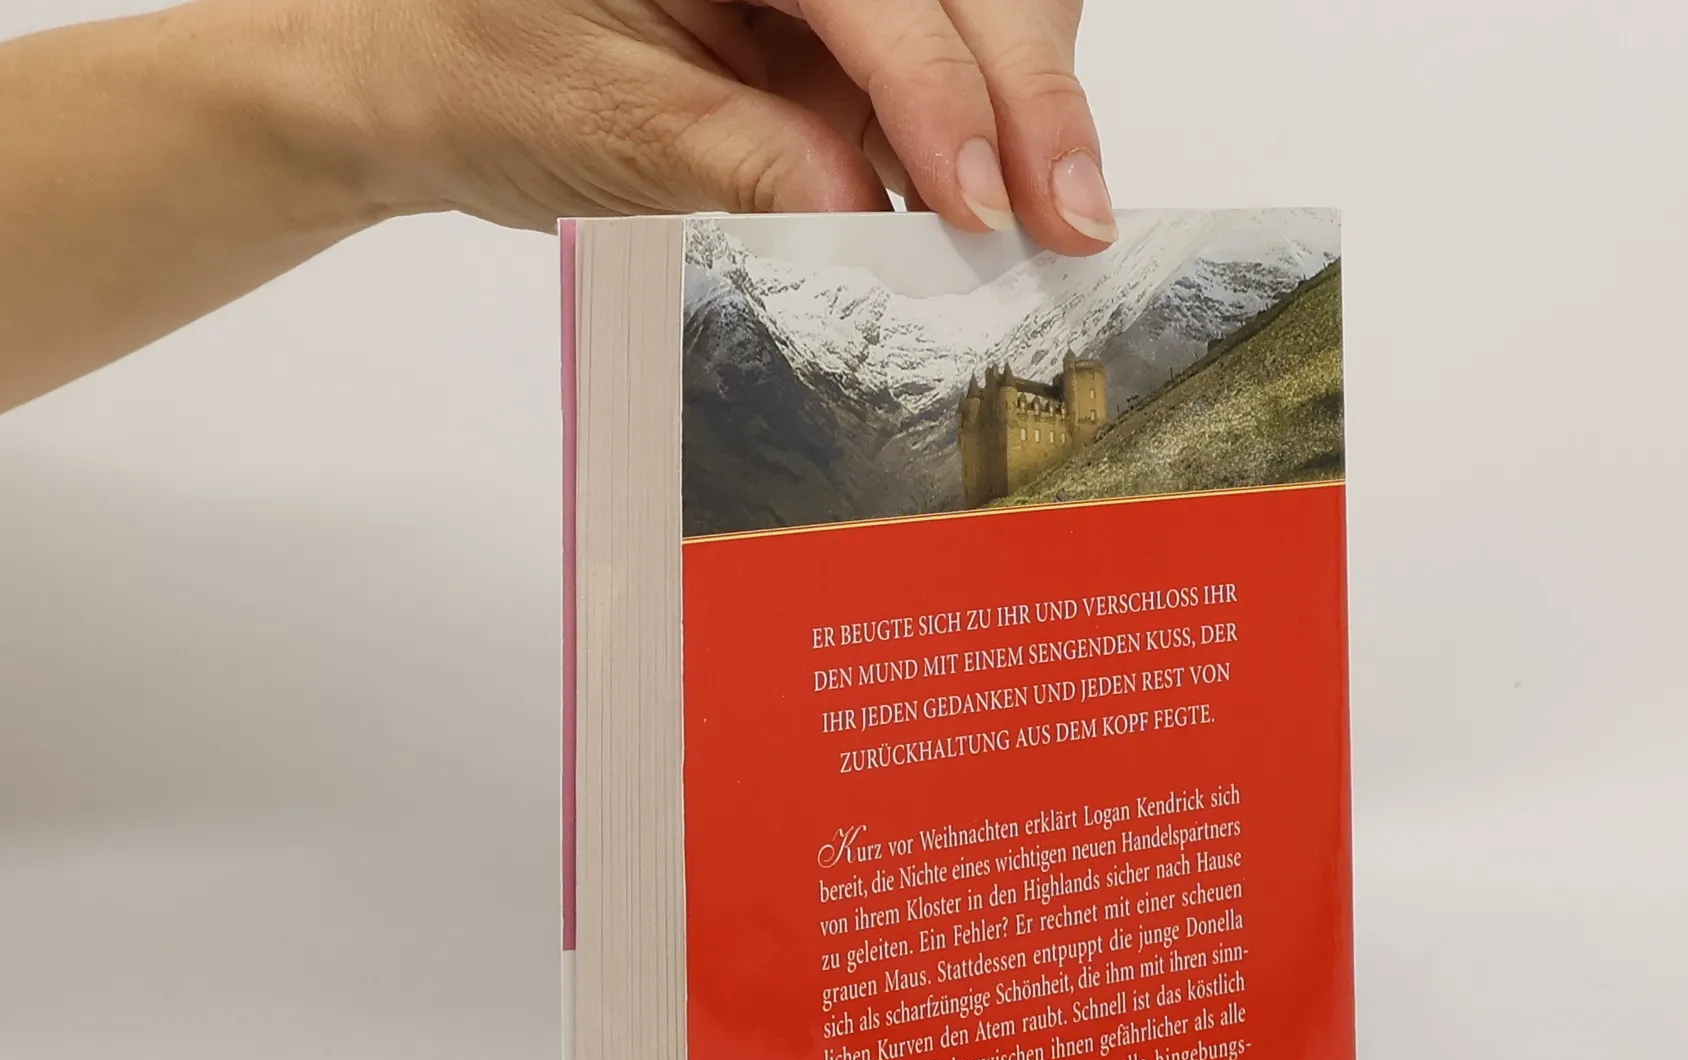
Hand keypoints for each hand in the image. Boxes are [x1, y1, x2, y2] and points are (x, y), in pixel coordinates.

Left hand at [314, 0, 1114, 250]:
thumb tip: (859, 209)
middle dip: (1028, 92)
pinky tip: (1002, 212)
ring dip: (1025, 117)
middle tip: (1074, 219)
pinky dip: (980, 144)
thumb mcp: (603, 121)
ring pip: (978, 16)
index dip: (942, 87)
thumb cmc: (481, 68)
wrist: (429, 78)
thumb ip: (737, 158)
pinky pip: (938, 75)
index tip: (985, 198)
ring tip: (1054, 226)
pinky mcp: (840, 34)